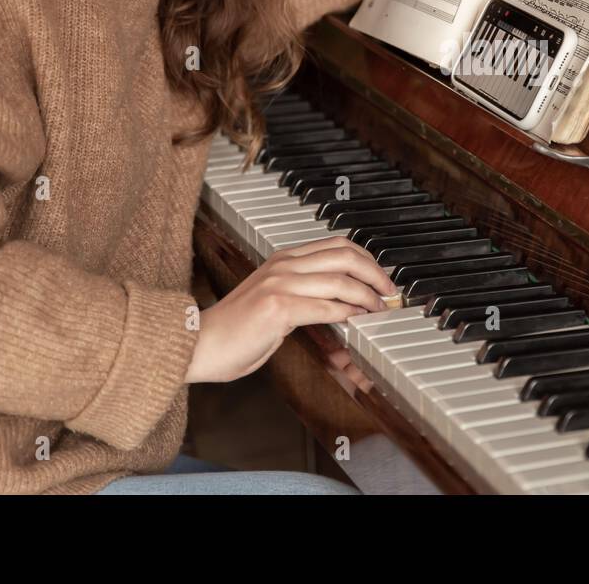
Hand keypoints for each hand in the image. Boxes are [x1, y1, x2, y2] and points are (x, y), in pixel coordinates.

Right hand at [185, 236, 395, 383]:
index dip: (366, 259)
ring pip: (341, 281)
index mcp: (283, 259)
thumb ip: (301, 295)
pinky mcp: (278, 307)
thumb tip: (337, 304)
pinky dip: (348, 313)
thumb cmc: (233, 331)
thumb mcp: (272, 302)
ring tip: (379, 310)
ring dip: (368, 297)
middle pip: (345, 256)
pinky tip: (358, 321)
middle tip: (390, 292)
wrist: (198, 343)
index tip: (381, 278)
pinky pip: (326, 307)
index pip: (336, 245)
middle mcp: (283, 265)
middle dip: (376, 273)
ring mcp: (280, 284)